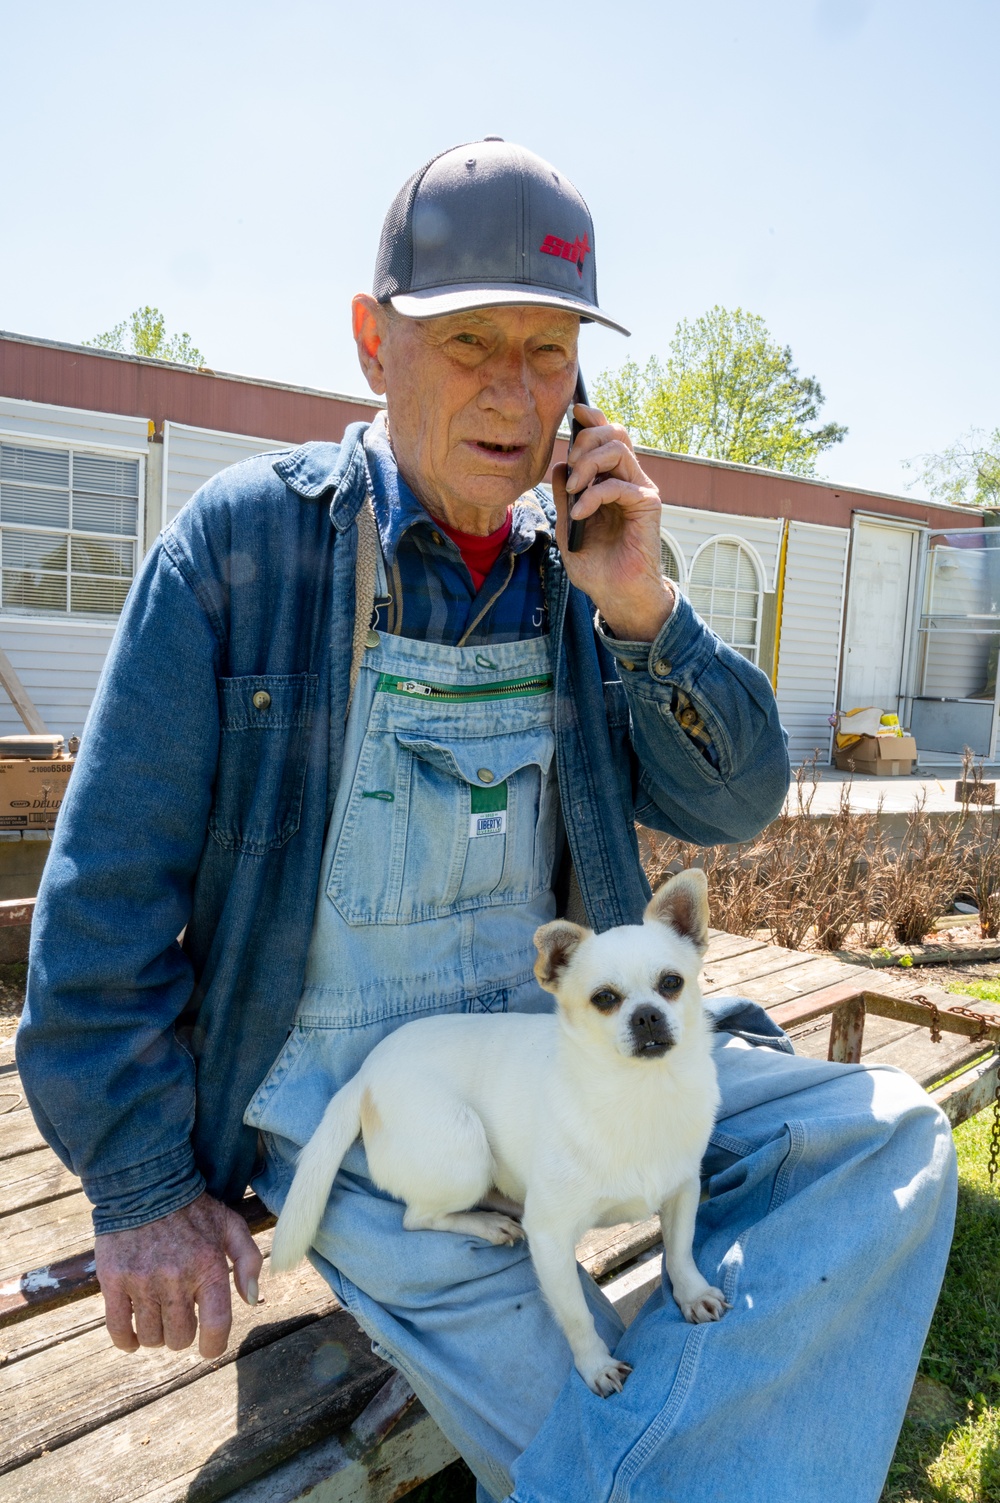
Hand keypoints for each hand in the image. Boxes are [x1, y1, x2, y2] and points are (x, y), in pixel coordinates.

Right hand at [95, 1192, 262, 1357]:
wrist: (146, 1185)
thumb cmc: (193, 1210)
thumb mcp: (231, 1225)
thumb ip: (249, 1261)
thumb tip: (251, 1300)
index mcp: (208, 1267)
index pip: (216, 1325)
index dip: (214, 1346)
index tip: (209, 1347)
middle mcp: (176, 1278)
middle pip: (180, 1337)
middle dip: (183, 1334)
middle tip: (180, 1317)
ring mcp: (142, 1280)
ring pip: (151, 1337)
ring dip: (156, 1335)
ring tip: (159, 1317)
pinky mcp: (113, 1280)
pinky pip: (118, 1329)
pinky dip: (126, 1341)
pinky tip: (133, 1337)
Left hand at [553, 403, 674, 642]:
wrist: (615, 593)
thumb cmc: (595, 565)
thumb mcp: (568, 526)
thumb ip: (565, 496)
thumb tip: (559, 465)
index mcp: (610, 480)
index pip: (606, 437)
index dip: (593, 419)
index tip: (574, 411)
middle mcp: (628, 480)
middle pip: (614, 433)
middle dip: (585, 441)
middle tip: (571, 470)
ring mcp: (639, 490)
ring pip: (618, 450)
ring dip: (588, 464)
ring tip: (574, 490)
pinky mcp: (647, 504)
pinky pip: (618, 485)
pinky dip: (593, 496)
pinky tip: (580, 514)